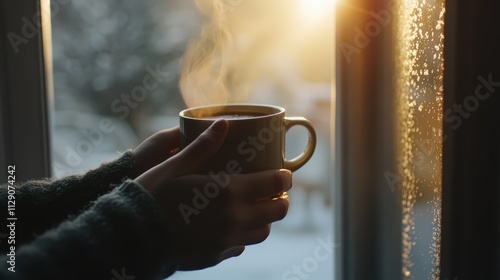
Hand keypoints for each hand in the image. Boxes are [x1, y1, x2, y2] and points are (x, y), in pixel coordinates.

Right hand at [135, 120, 292, 269]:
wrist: (130, 237)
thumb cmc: (150, 195)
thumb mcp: (175, 166)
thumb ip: (203, 146)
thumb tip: (224, 124)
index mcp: (228, 192)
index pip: (276, 185)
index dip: (285, 177)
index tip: (284, 173)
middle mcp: (233, 219)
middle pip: (277, 211)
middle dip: (281, 199)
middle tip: (273, 191)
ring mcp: (225, 242)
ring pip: (262, 232)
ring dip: (264, 219)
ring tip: (254, 208)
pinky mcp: (215, 257)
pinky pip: (240, 247)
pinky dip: (243, 235)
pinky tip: (229, 225)